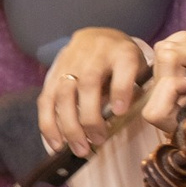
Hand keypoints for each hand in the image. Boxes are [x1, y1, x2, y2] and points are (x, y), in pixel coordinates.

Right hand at [38, 28, 148, 155]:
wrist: (98, 37)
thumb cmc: (122, 60)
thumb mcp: (139, 67)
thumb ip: (136, 87)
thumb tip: (124, 116)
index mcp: (123, 52)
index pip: (123, 67)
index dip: (121, 90)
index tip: (120, 112)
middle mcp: (94, 55)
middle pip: (88, 84)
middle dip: (91, 117)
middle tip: (98, 141)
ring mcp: (70, 64)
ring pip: (63, 94)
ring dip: (69, 126)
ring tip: (79, 149)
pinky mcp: (52, 74)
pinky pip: (46, 100)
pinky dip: (49, 124)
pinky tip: (57, 144)